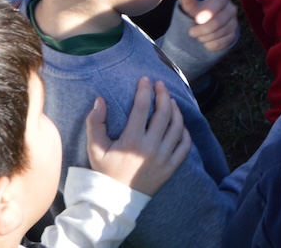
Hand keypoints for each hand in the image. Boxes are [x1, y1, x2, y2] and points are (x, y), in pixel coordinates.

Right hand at [85, 78, 190, 196]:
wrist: (115, 201)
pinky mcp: (171, 168)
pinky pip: (185, 146)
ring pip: (177, 127)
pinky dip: (185, 133)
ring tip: (170, 101)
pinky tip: (179, 125)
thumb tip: (100, 100)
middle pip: (164, 113)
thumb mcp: (95, 148)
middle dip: (163, 94)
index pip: (142, 107)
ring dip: (175, 110)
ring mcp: (163, 158)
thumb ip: (95, 122)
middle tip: (160, 85)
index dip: (144, 90)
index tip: (144, 80)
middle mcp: (150, 148)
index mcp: (132, 141)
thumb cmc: (104, 172)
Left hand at [176, 0, 238, 53]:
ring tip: (198, 36)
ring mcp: (234, 22)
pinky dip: (210, 44)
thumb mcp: (193, 7)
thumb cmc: (199, 13)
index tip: (196, 20)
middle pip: (217, 22)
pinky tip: (205, 42)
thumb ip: (188, 0)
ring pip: (219, 34)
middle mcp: (231, 9)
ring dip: (204, 37)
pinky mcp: (233, 35)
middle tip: (191, 32)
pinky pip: (222, 43)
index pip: (217, 5)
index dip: (207, 13)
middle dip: (202, 29)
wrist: (206, 24)